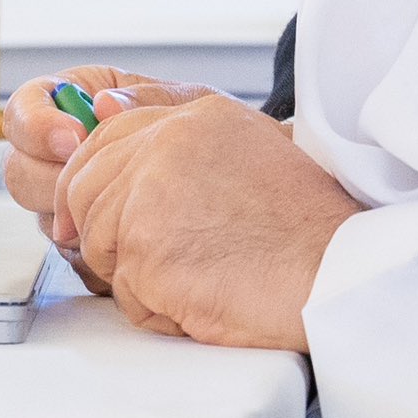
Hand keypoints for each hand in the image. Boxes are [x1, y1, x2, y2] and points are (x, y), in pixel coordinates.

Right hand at [1, 66, 204, 233]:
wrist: (224, 178)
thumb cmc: (195, 130)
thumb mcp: (180, 101)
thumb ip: (143, 97)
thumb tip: (104, 104)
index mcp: (71, 105)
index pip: (21, 112)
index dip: (37, 127)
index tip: (73, 137)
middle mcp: (58, 156)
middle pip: (19, 171)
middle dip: (53, 179)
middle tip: (97, 179)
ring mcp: (66, 201)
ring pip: (43, 217)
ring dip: (79, 217)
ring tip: (123, 205)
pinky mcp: (84, 240)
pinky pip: (72, 254)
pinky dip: (98, 250)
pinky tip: (130, 235)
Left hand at [54, 91, 363, 351]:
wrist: (334, 273)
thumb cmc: (303, 227)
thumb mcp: (249, 148)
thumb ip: (178, 130)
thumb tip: (102, 109)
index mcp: (193, 118)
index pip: (106, 135)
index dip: (88, 177)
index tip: (86, 212)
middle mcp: (166, 146)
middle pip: (83, 188)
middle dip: (97, 230)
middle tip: (135, 262)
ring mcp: (151, 196)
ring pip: (97, 242)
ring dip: (134, 274)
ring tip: (194, 279)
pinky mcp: (146, 251)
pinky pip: (123, 291)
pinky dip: (155, 308)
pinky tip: (202, 301)